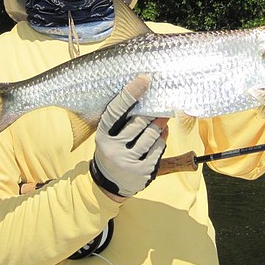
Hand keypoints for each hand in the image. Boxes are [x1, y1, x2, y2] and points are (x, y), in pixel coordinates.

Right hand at [91, 75, 168, 197]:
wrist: (108, 185)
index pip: (116, 110)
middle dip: (151, 112)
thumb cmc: (111, 151)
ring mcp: (128, 161)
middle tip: (160, 103)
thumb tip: (142, 96)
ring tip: (162, 119)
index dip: (130, 93)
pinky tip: (162, 134)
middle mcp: (113, 149)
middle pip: (138, 122)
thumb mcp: (108, 136)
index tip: (144, 79)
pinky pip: (158, 148)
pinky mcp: (143, 171)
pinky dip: (162, 139)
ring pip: (151, 135)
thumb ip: (120, 120)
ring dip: (160, 125)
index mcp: (102, 135)